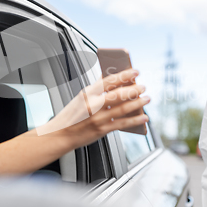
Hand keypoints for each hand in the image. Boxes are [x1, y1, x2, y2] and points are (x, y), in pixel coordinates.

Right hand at [0, 69, 149, 174]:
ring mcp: (97, 118)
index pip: (108, 80)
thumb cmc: (71, 116)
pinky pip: (122, 124)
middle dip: (134, 89)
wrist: (60, 135)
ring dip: (138, 103)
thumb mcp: (81, 98)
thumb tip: (114, 79)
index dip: (124, 75)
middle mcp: (92, 105)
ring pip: (122, 108)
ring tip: (147, 98)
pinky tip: (144, 117)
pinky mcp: (101, 130)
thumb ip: (97, 90)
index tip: (135, 72)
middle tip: (143, 86)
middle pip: (118, 94)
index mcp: (87, 93)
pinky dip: (135, 120)